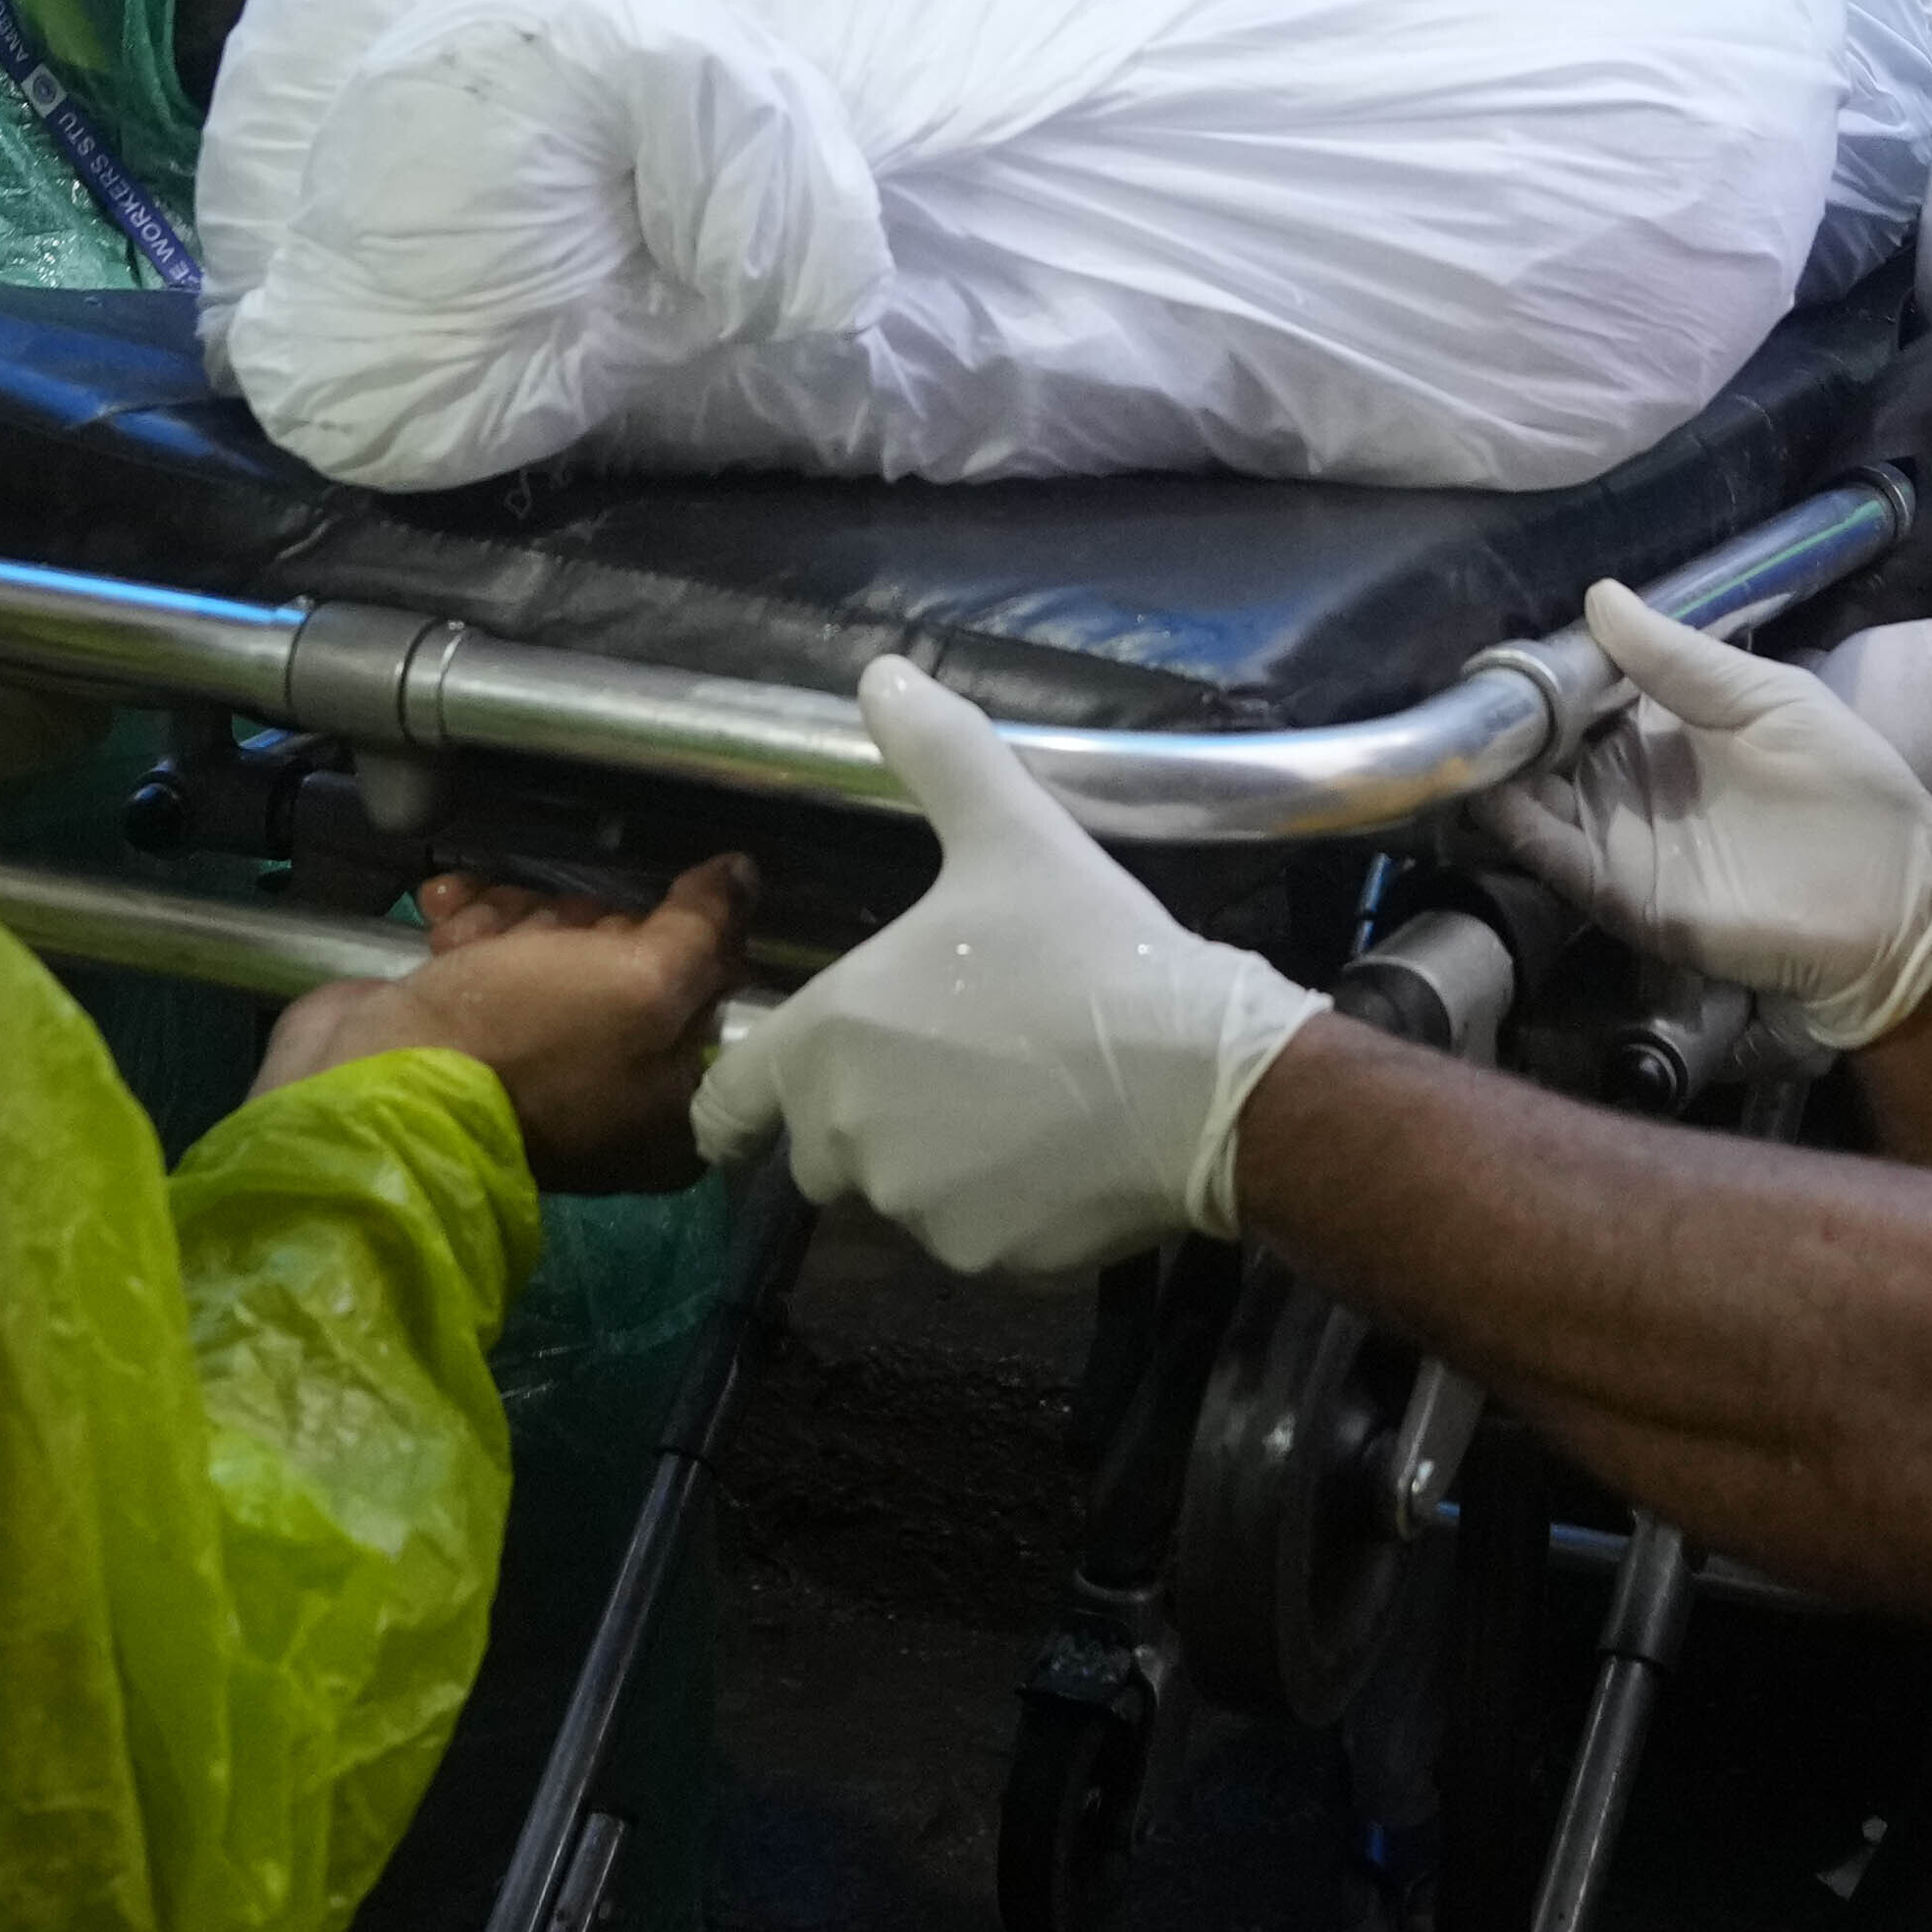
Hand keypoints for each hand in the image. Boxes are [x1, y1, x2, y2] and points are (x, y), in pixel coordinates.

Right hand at [263, 856, 754, 1190]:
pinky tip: (445, 926)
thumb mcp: (640, 985)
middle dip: (575, 924)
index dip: (675, 941)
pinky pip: (495, 950)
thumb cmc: (523, 1045)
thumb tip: (744, 876)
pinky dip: (471, 927)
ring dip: (513, 919)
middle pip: (627, 957)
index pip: (709, 990)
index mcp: (674, 1108)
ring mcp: (539, 1058)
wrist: (368, 1086)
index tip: (640, 927)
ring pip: (555, 941)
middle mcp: (616, 1089)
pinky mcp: (473, 1026)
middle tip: (544, 939)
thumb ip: (704, 931)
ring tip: (476, 938)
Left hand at [688, 665, 1317, 1273]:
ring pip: (892, 1193)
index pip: (729, 1100)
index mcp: (829, 1037)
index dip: (746, 1090)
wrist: (1203, 1081)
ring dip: (928, 1161)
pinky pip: (962, 1236)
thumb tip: (880, 671)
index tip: (780, 1082)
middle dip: (860, 1115)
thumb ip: (935, 751)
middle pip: (817, 1146)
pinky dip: (993, 1207)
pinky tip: (1054, 1156)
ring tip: (1013, 1103)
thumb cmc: (1089, 948)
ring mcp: (912, 1209)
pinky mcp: (978, 1261)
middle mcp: (846, 1136)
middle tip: (948, 1063)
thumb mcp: (1010, 828)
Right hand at [1476, 583, 1931, 1034]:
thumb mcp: (1768, 698)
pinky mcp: (1629, 895)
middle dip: (1506, 721)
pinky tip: (1493, 795)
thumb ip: (1683, 660)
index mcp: (1668, 728)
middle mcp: (1633, 783)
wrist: (1894, 895)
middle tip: (1462, 687)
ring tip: (1458, 732)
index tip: (1500, 643)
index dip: (1547, 670)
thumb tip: (1597, 595)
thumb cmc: (1847, 785)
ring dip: (1499, 772)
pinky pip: (1564, 860)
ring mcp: (1626, 841)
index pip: (1587, 693)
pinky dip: (1525, 831)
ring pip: (1541, 802)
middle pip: (1550, 748)